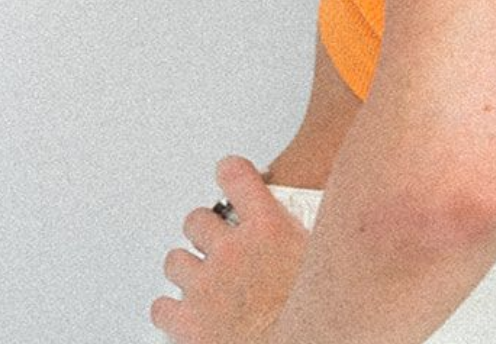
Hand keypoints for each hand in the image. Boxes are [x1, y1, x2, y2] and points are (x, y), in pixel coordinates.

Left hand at [150, 155, 309, 343]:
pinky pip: (161, 307)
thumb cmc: (316, 317)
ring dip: (186, 267)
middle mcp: (232, 251)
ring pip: (175, 260)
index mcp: (269, 230)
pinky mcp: (187, 322)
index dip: (231, 173)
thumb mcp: (327, 260)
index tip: (230, 174)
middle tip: (215, 243)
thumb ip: (314, 236)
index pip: (237, 176)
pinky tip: (181, 314)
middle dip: (204, 230)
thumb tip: (333, 226)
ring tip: (199, 279)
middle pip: (198, 220)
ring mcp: (206, 285)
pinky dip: (169, 310)